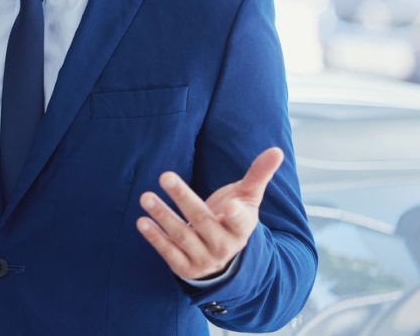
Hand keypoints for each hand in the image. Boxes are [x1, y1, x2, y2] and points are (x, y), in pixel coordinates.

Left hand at [136, 147, 283, 280]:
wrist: (224, 258)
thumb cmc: (233, 218)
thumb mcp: (248, 199)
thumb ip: (259, 175)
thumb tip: (277, 150)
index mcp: (242, 228)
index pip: (241, 222)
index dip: (236, 215)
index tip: (230, 206)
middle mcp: (224, 246)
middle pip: (203, 221)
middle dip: (183, 198)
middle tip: (165, 176)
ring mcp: (205, 259)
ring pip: (183, 236)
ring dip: (163, 216)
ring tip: (146, 197)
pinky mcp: (186, 269)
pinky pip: (169, 253)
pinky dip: (155, 238)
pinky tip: (142, 221)